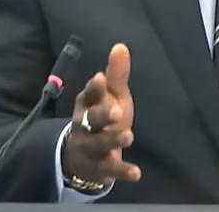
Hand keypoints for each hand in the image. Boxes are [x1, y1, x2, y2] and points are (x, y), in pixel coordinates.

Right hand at [61, 43, 141, 183]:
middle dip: (101, 115)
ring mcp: (89, 147)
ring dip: (112, 140)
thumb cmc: (102, 117)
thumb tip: (121, 46)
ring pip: (98, 144)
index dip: (93, 88)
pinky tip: (136, 173)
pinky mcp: (98, 168)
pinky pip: (109, 169)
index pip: (88, 95)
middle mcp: (85, 125)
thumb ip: (116, 74)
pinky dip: (122, 171)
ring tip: (129, 136)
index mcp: (87, 105)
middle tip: (116, 111)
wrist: (82, 156)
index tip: (100, 78)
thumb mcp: (111, 96)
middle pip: (91, 119)